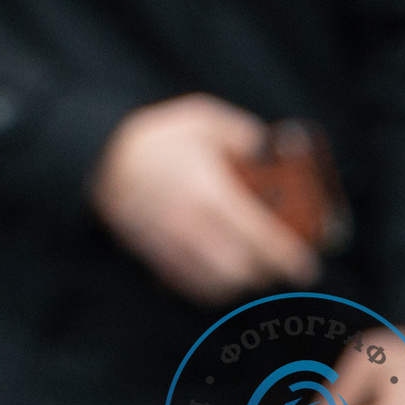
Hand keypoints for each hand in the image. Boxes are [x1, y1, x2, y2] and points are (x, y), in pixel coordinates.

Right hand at [90, 94, 319, 302]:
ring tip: (250, 268)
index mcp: (207, 191)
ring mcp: (167, 244)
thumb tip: (270, 151)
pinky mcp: (152, 255)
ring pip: (214, 284)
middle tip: (279, 264)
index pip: (258, 236)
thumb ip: (241, 133)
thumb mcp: (200, 117)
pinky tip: (220, 272)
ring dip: (239, 282)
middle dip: (264, 273)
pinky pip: (188, 286)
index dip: (287, 257)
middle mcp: (188, 224)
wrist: (99, 157)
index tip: (305, 267)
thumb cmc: (154, 138)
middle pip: (238, 270)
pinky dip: (211, 287)